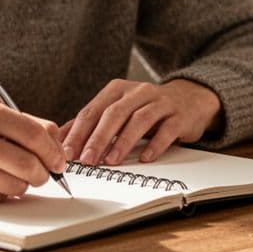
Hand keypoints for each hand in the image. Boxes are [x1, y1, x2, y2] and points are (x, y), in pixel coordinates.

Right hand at [0, 97, 65, 204]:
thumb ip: (21, 123)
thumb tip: (57, 141)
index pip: (32, 132)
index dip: (53, 151)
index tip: (59, 161)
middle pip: (26, 162)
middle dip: (42, 173)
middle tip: (42, 175)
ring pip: (14, 184)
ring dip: (22, 185)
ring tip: (13, 177)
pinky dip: (1, 194)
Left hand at [62, 79, 221, 165]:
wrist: (189, 99)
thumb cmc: (147, 108)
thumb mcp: (118, 109)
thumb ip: (92, 122)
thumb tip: (63, 139)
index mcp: (118, 90)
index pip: (93, 110)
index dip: (79, 132)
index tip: (68, 152)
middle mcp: (138, 92)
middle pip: (114, 114)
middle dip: (98, 138)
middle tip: (87, 159)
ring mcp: (160, 103)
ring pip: (139, 120)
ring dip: (122, 142)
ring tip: (111, 161)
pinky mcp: (179, 116)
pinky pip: (166, 130)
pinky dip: (154, 145)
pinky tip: (144, 158)